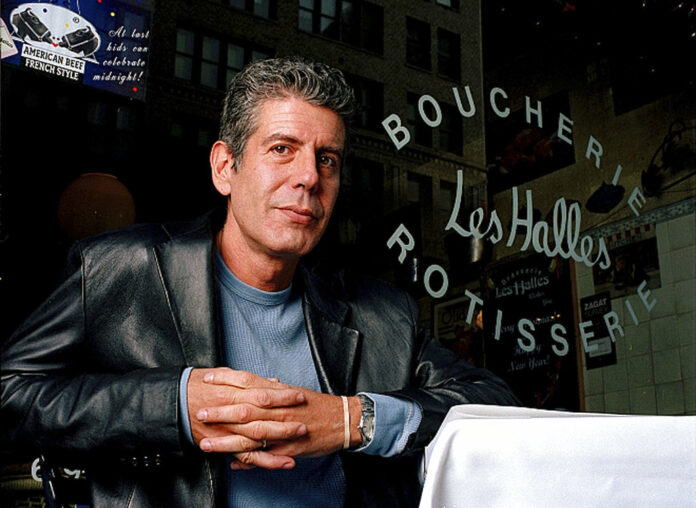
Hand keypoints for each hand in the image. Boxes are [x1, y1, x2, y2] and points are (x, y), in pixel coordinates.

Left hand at [196, 371, 362, 464]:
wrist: (342, 419)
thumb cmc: (316, 405)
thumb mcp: (292, 391)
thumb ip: (272, 388)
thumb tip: (256, 382)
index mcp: (278, 392)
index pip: (247, 381)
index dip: (226, 379)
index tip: (207, 378)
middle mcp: (278, 409)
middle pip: (244, 408)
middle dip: (220, 411)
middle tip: (200, 412)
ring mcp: (283, 429)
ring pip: (250, 435)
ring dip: (226, 440)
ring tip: (206, 443)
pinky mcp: (289, 447)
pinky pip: (266, 456)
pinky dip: (248, 461)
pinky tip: (232, 464)